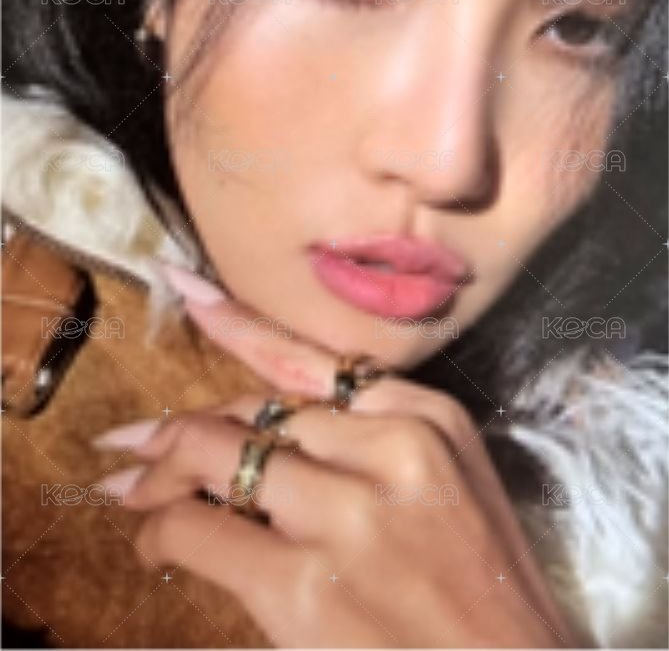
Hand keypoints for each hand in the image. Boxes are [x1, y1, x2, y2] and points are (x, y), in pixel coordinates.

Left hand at [94, 265, 575, 647]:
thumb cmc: (486, 606)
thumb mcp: (452, 496)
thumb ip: (377, 451)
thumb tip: (272, 440)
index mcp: (430, 417)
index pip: (313, 358)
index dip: (238, 325)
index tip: (186, 293)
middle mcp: (392, 447)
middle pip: (257, 410)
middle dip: (184, 429)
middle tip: (132, 443)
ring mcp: (347, 514)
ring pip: (216, 455)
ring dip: (160, 474)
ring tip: (132, 488)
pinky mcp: (305, 585)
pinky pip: (200, 532)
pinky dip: (163, 532)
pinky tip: (156, 544)